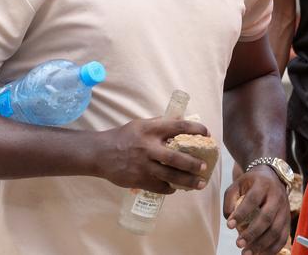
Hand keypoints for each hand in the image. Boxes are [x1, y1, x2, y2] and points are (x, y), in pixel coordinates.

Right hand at [94, 118, 210, 193]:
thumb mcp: (141, 124)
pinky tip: (176, 187)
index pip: (178, 127)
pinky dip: (170, 188)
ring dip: (187, 181)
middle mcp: (148, 148)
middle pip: (176, 158)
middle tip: (205, 166)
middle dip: (193, 163)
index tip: (207, 134)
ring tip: (200, 183)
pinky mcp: (138, 180)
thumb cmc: (124, 136)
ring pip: (169, 176)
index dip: (195, 129)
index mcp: (151, 130)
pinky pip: (159, 186)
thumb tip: (181, 120)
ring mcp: (143, 165)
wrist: (100, 153)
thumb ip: (160, 123)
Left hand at [223, 166, 289, 254]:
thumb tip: (229, 218)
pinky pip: (283, 236)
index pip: (253, 200)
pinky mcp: (288, 219)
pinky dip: (273, 248)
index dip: (241, 213)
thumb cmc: (252, 183)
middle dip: (252, 233)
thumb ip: (230, 199)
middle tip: (238, 244)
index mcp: (263, 184)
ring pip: (276, 229)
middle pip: (267, 217)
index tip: (229, 226)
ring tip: (246, 252)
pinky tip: (261, 254)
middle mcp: (277, 196)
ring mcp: (285, 208)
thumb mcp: (238, 184)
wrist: (273, 177)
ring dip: (261, 244)